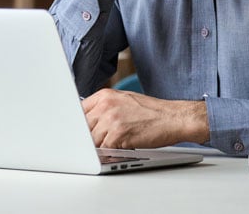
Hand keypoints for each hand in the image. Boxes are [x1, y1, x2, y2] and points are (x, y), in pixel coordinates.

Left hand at [81, 88, 209, 148]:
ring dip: (99, 148)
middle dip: (88, 138)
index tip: (76, 133)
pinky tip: (119, 150)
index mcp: (105, 95)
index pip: (78, 111)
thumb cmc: (152, 111)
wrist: (172, 117)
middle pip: (82, 128)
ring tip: (114, 145)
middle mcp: (105, 105)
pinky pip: (102, 150)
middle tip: (99, 142)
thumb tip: (87, 121)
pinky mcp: (118, 135)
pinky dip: (108, 154)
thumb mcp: (124, 101)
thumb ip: (105, 108)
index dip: (77, 125)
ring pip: (90, 141)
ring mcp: (111, 119)